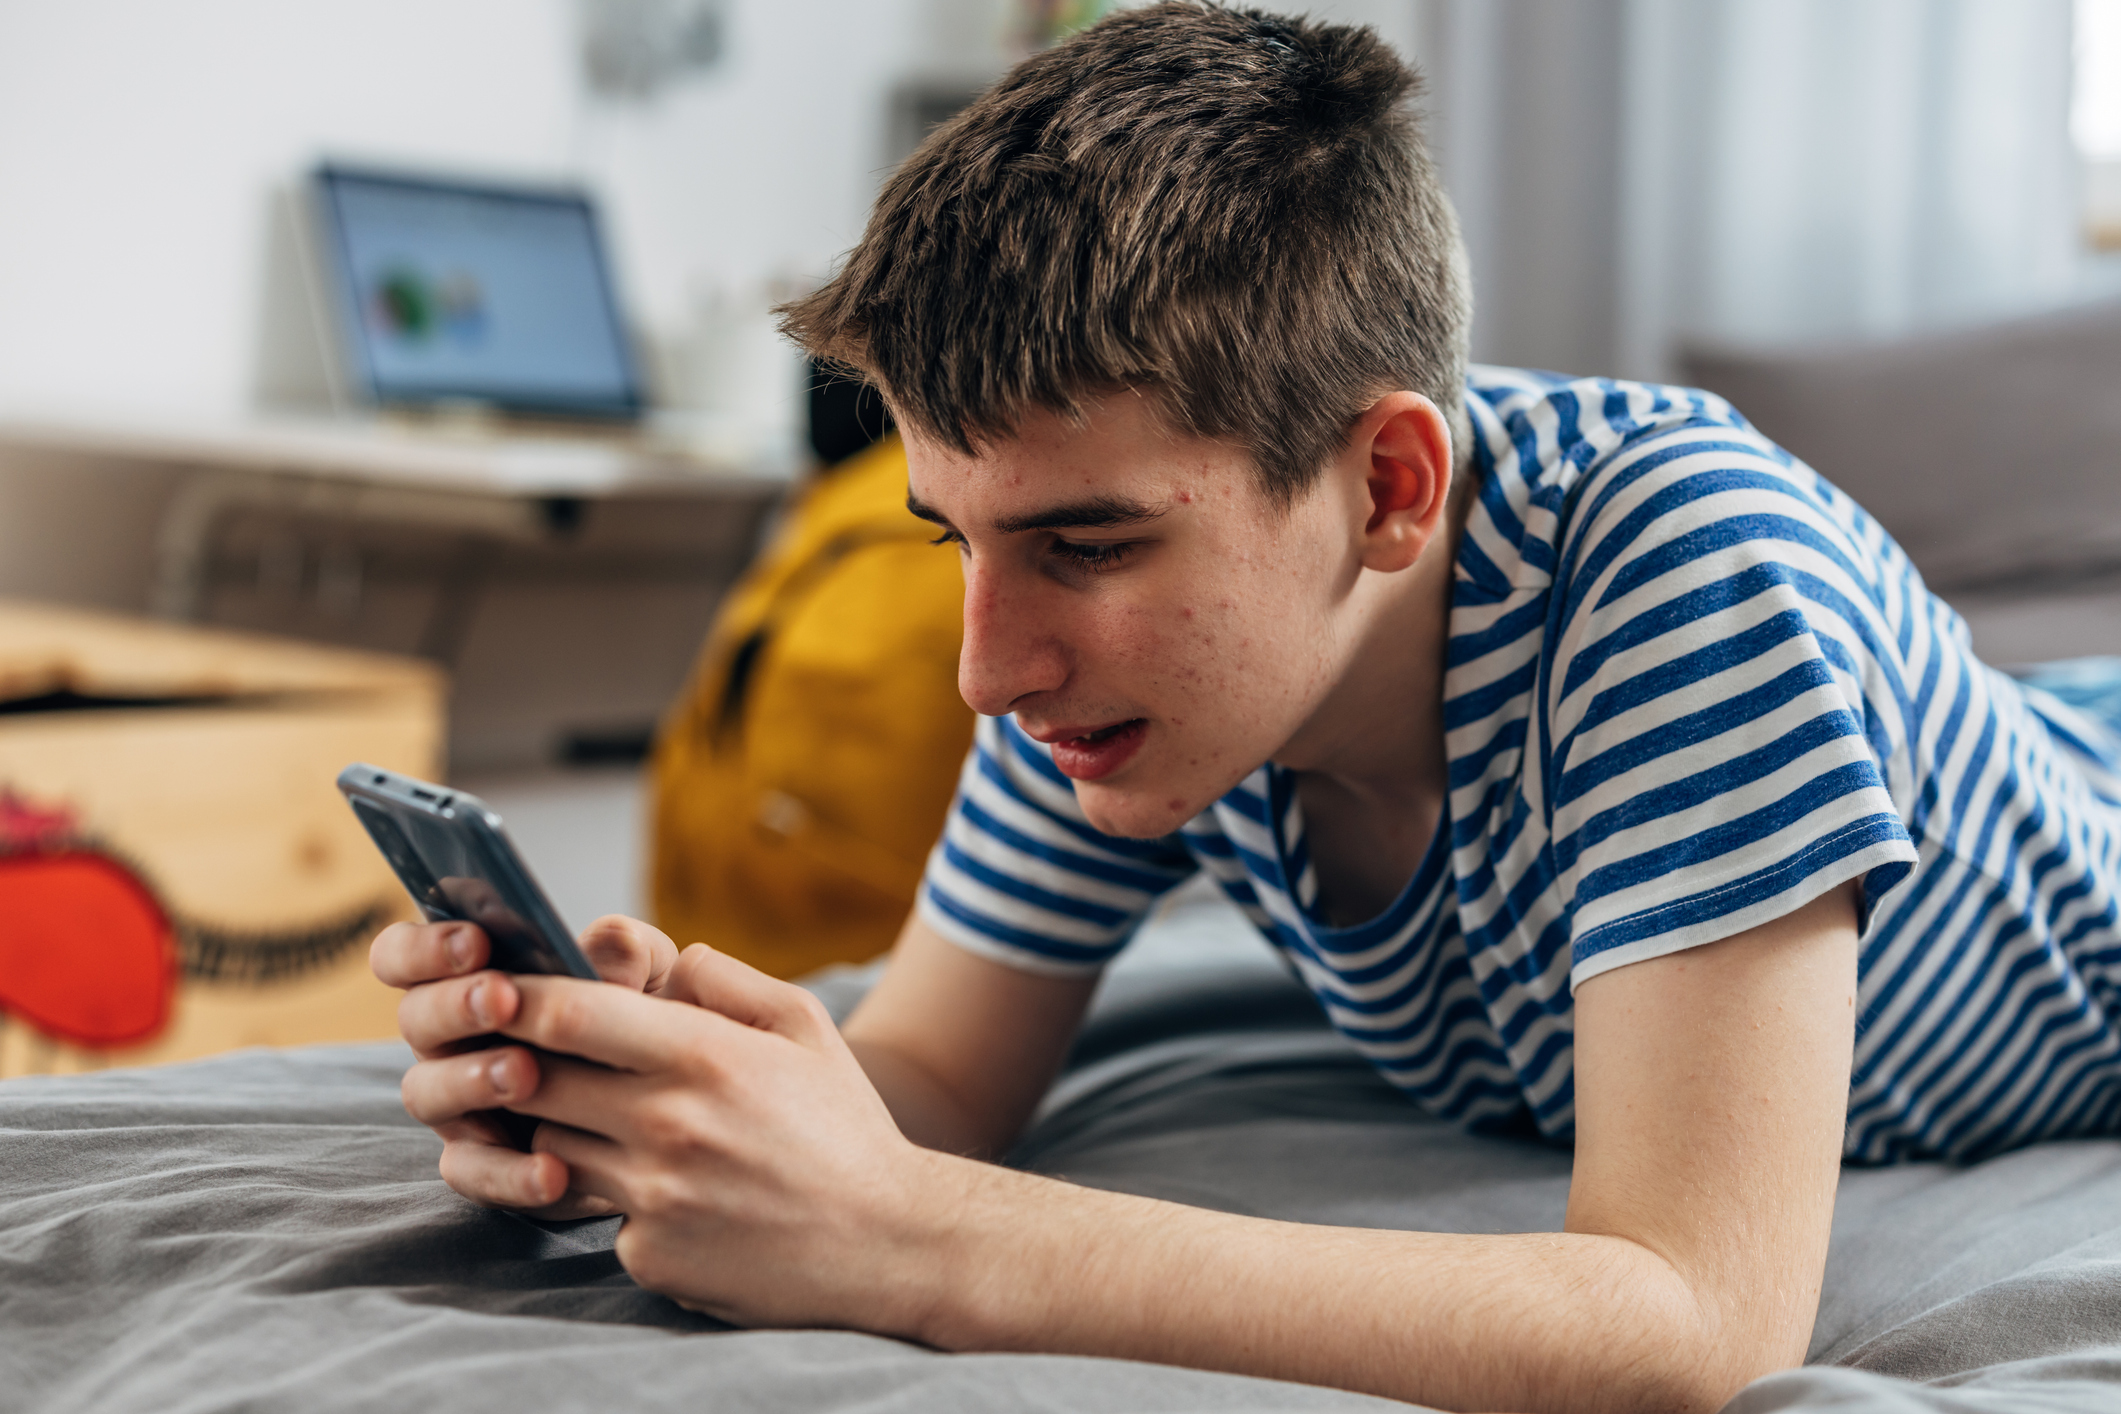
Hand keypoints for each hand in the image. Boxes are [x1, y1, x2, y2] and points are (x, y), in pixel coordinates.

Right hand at [370, 913, 680, 1217]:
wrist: (675, 1098)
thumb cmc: (645, 1014)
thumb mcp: (645, 972)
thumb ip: (624, 950)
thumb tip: (603, 957)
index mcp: (469, 976)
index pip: (405, 954)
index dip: (424, 947)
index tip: (474, 942)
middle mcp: (450, 1038)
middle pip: (415, 1018)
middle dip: (454, 1005)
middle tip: (503, 999)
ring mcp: (459, 1103)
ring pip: (427, 1093)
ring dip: (470, 1080)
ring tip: (525, 1074)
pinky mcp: (483, 1163)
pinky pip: (471, 1172)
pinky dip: (508, 1172)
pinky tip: (553, 1169)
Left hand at [496, 945, 953, 1330]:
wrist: (889, 1242)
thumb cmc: (844, 1126)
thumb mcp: (805, 1025)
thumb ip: (725, 980)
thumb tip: (664, 959)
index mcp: (704, 1057)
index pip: (569, 1016)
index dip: (519, 999)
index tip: (499, 991)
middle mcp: (668, 1127)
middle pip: (537, 1084)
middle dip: (518, 1065)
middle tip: (519, 1055)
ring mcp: (653, 1198)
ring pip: (552, 1149)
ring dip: (559, 1130)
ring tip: (603, 1120)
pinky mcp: (651, 1256)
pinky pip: (597, 1212)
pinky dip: (615, 1197)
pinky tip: (668, 1193)